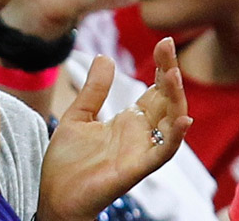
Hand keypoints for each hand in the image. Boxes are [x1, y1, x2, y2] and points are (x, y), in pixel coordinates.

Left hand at [36, 38, 191, 220]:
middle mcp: (141, 135)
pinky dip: (176, 137)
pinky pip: (163, 152)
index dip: (162, 67)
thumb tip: (105, 56)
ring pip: (171, 123)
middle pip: (166, 101)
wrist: (55, 196)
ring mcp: (141, 151)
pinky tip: (184, 120)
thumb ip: (94, 90)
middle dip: (170, 74)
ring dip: (176, 99)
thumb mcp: (78, 116)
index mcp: (128, 121)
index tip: (164, 42)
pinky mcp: (136, 169)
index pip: (154, 90)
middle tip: (168, 46)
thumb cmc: (68, 162)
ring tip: (174, 74)